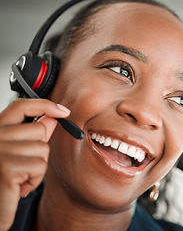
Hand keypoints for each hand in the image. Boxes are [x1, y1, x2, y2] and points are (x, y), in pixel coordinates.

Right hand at [0, 99, 69, 230]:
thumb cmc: (2, 184)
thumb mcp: (17, 157)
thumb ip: (32, 137)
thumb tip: (51, 119)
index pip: (20, 106)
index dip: (45, 105)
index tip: (64, 111)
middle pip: (39, 130)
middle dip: (38, 152)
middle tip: (21, 169)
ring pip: (42, 149)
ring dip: (36, 170)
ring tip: (17, 180)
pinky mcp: (6, 167)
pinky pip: (39, 167)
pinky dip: (34, 181)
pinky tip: (17, 189)